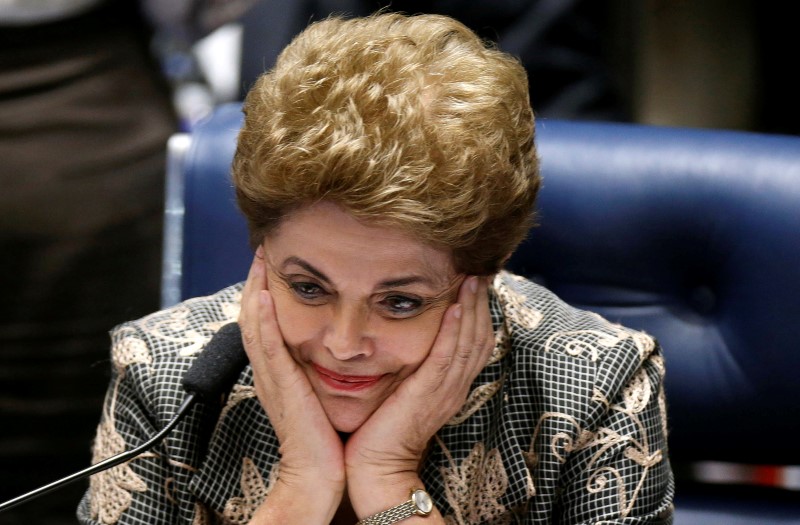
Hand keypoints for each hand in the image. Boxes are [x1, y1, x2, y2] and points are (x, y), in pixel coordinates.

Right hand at [239, 248, 344, 521]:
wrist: (317, 473)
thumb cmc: (323, 437)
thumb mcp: (319, 393)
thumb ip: (319, 368)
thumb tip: (337, 347)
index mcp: (279, 371)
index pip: (265, 322)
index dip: (264, 292)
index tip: (273, 263)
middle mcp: (270, 370)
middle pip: (252, 316)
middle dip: (255, 281)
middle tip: (263, 250)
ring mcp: (271, 377)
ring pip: (254, 324)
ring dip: (255, 289)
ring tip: (260, 260)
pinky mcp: (281, 385)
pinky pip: (267, 346)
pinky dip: (263, 318)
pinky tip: (264, 295)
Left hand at [344, 276, 494, 517]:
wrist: (378, 469)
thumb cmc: (383, 432)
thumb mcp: (404, 395)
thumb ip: (412, 372)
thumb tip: (405, 343)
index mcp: (450, 387)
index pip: (474, 344)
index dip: (478, 313)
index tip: (475, 284)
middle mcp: (454, 387)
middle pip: (479, 338)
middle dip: (481, 303)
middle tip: (481, 271)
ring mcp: (444, 390)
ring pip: (468, 342)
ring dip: (472, 308)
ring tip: (473, 279)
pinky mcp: (428, 393)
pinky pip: (447, 356)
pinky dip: (454, 330)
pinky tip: (456, 307)